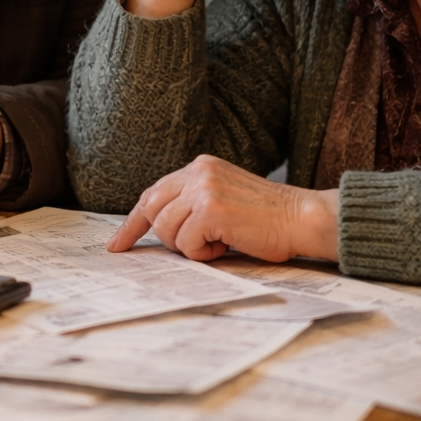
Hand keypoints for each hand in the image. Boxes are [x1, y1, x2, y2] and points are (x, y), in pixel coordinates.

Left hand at [106, 154, 339, 262]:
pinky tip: (227, 245)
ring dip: (188, 246)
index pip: (154, 192)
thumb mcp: (224, 199)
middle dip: (152, 236)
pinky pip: (186, 243)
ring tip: (217, 243)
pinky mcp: (211, 210)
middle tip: (161, 252)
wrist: (302, 218)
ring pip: (167, 229)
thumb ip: (193, 203)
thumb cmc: (268, 219)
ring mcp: (204, 189)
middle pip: (151, 208)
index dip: (133, 221)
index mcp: (201, 166)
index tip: (118, 243)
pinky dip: (202, 254)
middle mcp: (199, 172)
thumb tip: (159, 229)